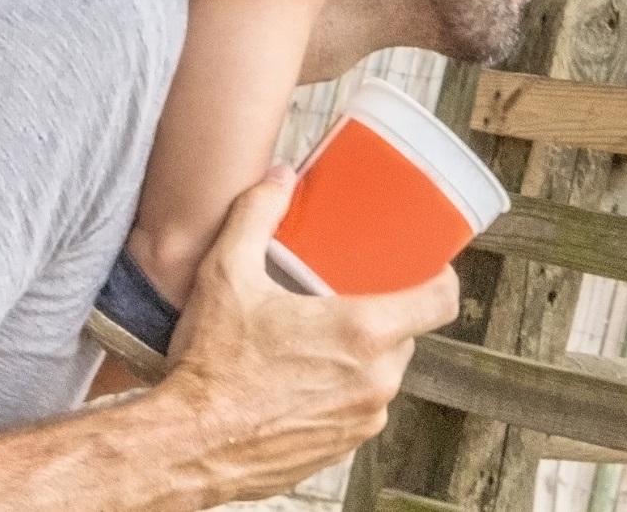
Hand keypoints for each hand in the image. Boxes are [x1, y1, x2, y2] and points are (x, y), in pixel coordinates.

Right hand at [159, 171, 459, 503]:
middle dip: (383, 316)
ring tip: (321, 341)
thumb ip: (256, 215)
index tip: (428, 268)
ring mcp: (361, 420)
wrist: (185, 446)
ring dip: (360, 358)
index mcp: (364, 333)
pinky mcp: (340, 450)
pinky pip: (357, 410)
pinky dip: (340, 394)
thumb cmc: (211, 366)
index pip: (441, 301)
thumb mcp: (227, 274)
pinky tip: (305, 382)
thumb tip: (279, 177)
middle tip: (350, 298)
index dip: (441, 279)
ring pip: (381, 375)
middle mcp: (375, 380)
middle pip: (406, 335)